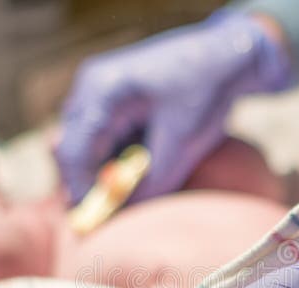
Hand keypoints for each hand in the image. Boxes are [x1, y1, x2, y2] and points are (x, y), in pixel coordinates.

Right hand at [55, 11, 289, 204]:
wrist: (226, 55)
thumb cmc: (205, 92)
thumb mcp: (181, 144)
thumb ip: (151, 183)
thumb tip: (123, 217)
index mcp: (103, 90)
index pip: (74, 151)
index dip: (81, 191)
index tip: (95, 221)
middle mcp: (92, 85)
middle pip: (72, 146)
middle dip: (88, 182)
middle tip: (107, 212)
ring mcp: (99, 87)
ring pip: (85, 142)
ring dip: (101, 169)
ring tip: (130, 186)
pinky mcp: (111, 95)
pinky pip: (100, 133)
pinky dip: (112, 155)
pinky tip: (137, 164)